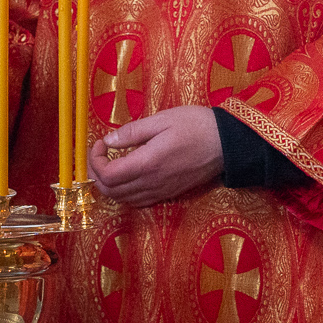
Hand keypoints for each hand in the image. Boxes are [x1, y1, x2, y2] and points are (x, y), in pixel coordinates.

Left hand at [89, 106, 222, 208]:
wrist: (228, 144)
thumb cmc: (195, 126)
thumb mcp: (162, 120)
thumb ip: (132, 133)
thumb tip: (108, 141)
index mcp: (147, 164)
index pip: (107, 175)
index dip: (95, 161)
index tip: (100, 143)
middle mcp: (151, 183)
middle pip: (111, 192)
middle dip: (97, 175)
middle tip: (101, 155)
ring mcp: (161, 191)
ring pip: (124, 200)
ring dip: (110, 186)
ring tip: (111, 164)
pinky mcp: (169, 194)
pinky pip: (139, 202)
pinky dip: (126, 193)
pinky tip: (129, 177)